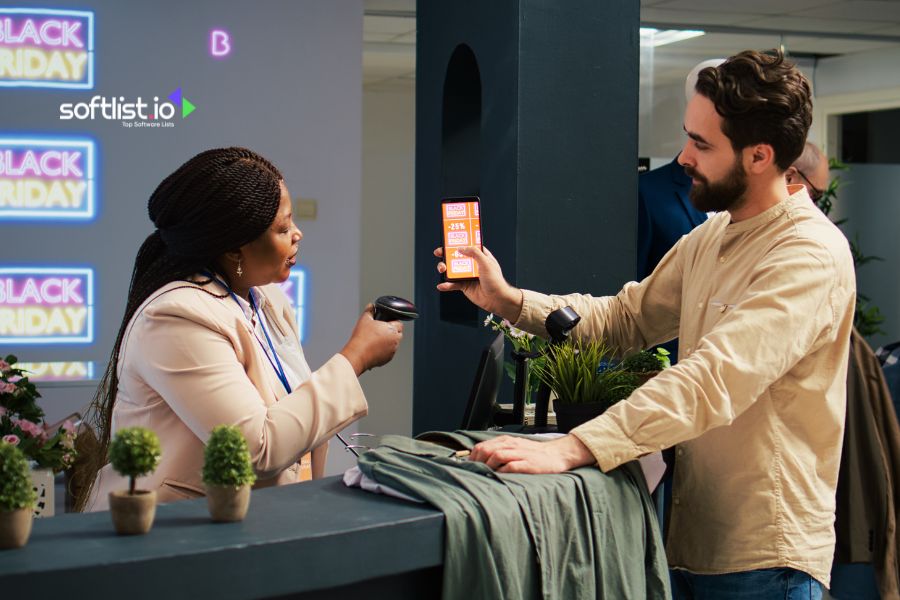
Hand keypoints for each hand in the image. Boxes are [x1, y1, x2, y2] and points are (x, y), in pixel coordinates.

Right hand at [340, 304, 402, 375]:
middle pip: (397, 333)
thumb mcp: (364, 320)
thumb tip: (371, 306)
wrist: (358, 355)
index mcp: (393, 330)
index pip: (399, 323)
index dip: (392, 321)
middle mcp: (395, 341)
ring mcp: (392, 351)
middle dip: (391, 331)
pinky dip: (383, 350)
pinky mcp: (387, 359)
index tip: (384, 322)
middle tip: (379, 330)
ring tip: (375, 339)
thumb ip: (370, 310)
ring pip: (393, 343)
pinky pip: (388, 352)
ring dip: (388, 341)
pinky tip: (374, 348)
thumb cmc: (362, 337)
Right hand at [434, 245, 522, 321]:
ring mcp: (468, 275)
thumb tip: (461, 248)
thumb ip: (474, 253)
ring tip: (441, 269)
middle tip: (440, 253)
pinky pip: (453, 284)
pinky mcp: (464, 286)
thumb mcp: (486, 262)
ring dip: (445, 269)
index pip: (468, 246)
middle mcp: (473, 265)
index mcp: (481, 256)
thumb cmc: (496, 281)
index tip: (449, 240)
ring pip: (452, 270)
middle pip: (457, 257)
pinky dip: (446, 285)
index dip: (459, 242)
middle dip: (446, 255)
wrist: (496, 299)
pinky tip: (442, 285)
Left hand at [468, 434, 594, 473]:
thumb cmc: (534, 453)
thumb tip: (480, 459)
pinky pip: (511, 466)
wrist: (556, 454)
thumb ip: (499, 451)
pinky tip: (498, 477)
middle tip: (474, 473)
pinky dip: (502, 472)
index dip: (473, 457)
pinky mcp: (529, 464)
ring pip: (497, 456)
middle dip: (477, 462)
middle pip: (487, 450)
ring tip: (485, 475)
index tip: (469, 467)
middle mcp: (511, 445)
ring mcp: (520, 454)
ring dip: (487, 466)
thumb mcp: (515, 447)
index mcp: (506, 441)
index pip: (482, 446)